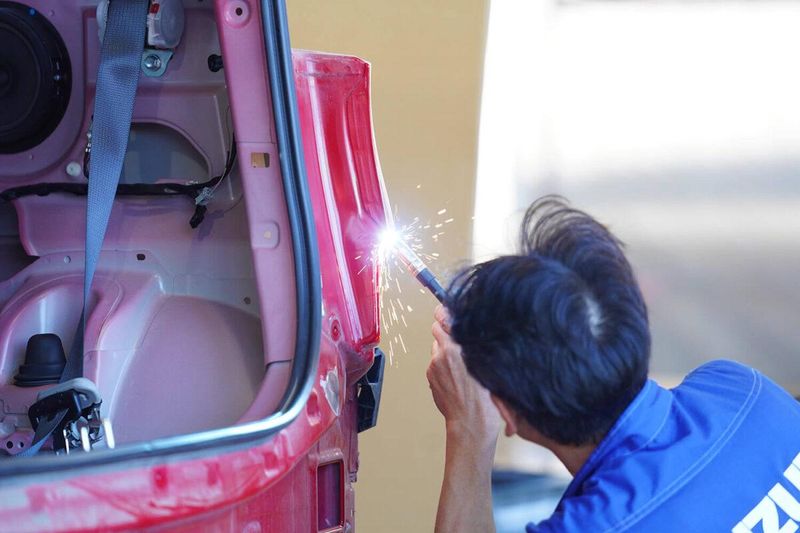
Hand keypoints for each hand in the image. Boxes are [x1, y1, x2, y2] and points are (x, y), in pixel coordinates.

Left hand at [427, 305, 500, 447]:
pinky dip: (442, 364)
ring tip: (460, 363)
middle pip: (437, 331)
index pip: (442, 319)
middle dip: (446, 333)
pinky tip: (456, 375)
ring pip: (436, 348)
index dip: (445, 315)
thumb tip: (460, 328)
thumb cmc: (485, 398)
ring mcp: (433, 366)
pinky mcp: (430, 377)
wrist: (471, 422)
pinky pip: (435, 363)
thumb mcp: (485, 364)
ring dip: (444, 350)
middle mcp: (441, 355)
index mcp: (456, 349)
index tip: (446, 311)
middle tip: (458, 340)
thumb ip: (471, 343)